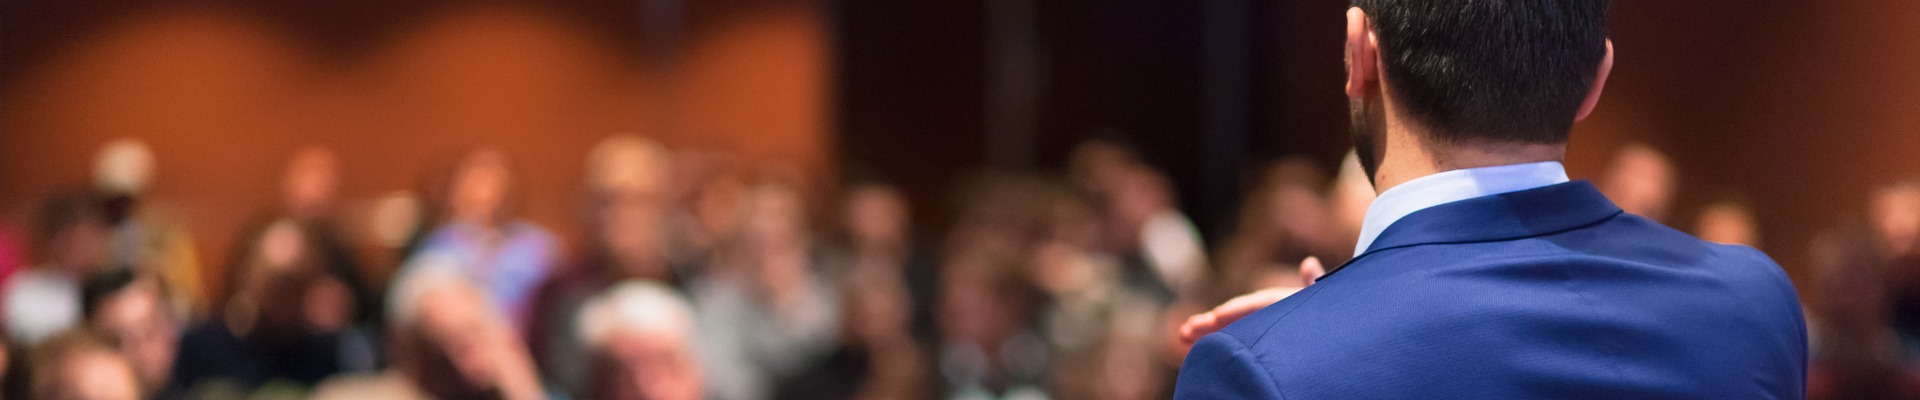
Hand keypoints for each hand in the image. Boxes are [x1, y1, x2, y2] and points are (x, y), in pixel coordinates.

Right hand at [1178, 256, 1324, 343]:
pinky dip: (1220, 345)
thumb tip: (1309, 264)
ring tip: (1184, 336)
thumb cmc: (1337, 313)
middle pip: (1238, 317)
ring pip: (1233, 330)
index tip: (1216, 317)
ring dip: (1209, 333)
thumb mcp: (1326, 298)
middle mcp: (1270, 313)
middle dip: (1212, 323)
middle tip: (1187, 330)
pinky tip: (1199, 349)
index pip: (1256, 304)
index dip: (1236, 310)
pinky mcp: (1263, 341)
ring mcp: (1265, 328)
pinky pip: (1239, 343)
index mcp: (1284, 301)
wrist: (1343, 327)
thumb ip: (1315, 285)